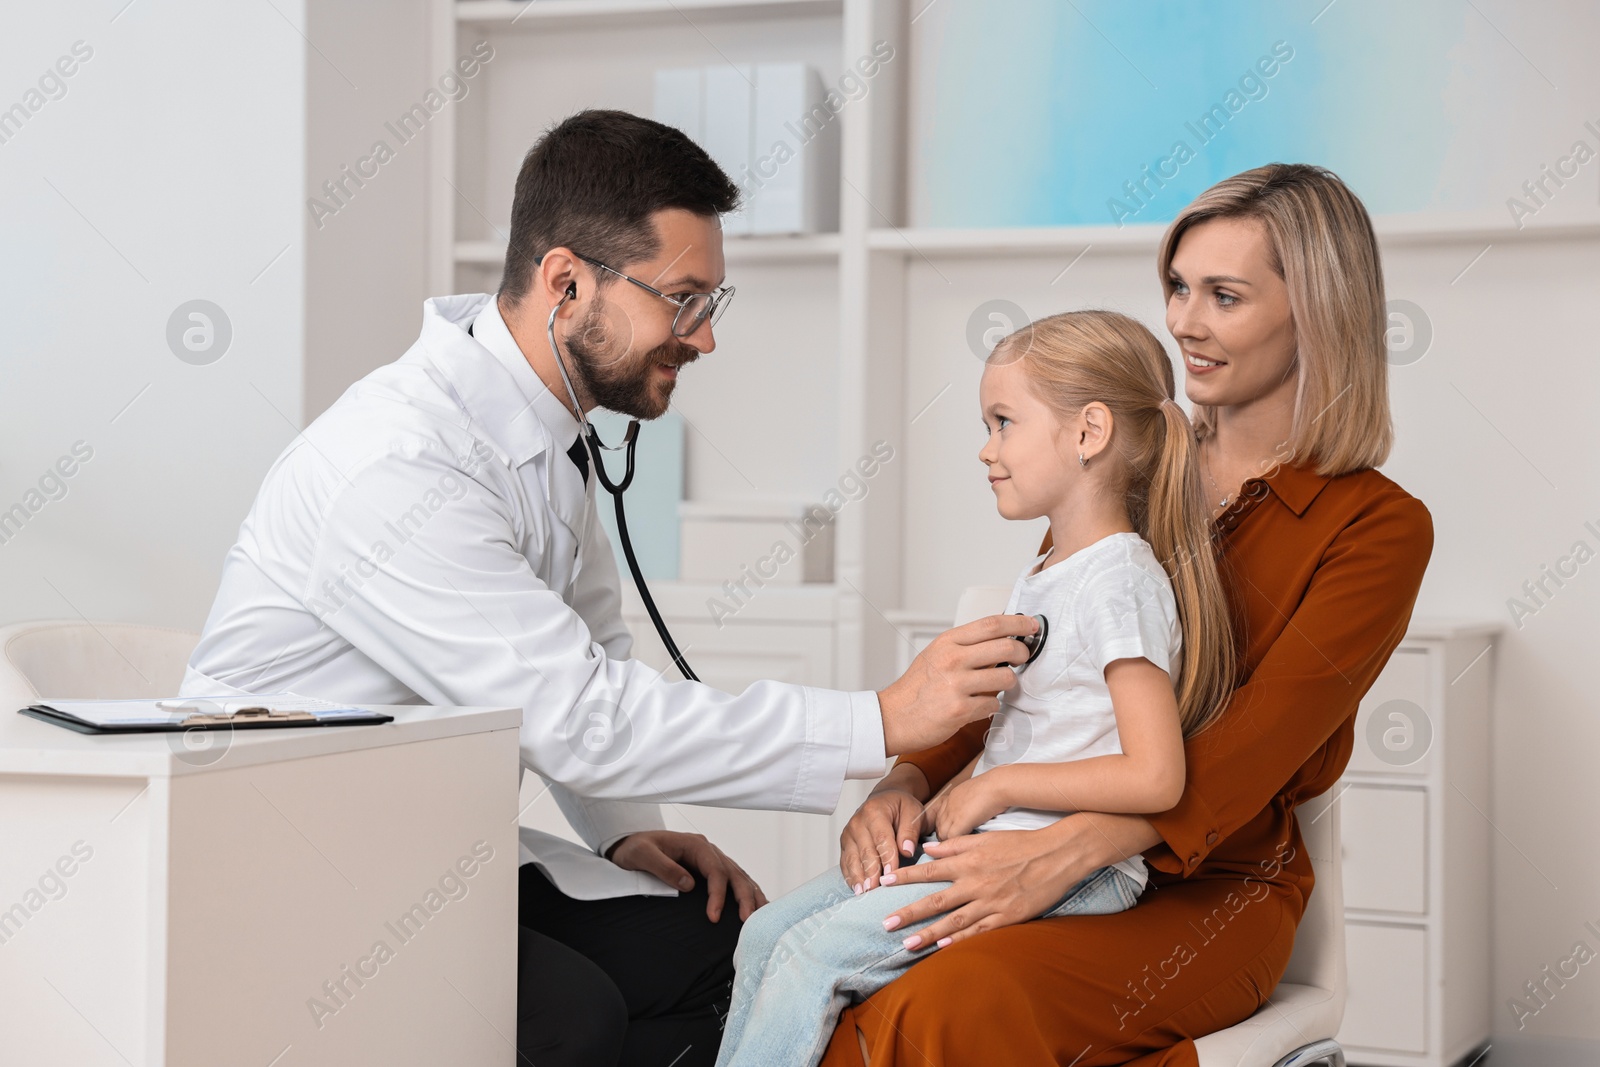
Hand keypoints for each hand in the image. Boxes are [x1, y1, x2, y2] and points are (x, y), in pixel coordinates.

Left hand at [606, 830, 767, 921]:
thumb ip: (664, 868)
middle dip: (744, 897)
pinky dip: (748, 893)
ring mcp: (712, 860)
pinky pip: (735, 881)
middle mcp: (708, 851)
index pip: (715, 870)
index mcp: (695, 845)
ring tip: (759, 918)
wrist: (630, 844)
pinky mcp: (712, 870)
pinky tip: (757, 907)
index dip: (718, 895)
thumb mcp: (641, 855)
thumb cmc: (635, 848)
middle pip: (734, 873)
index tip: (713, 918)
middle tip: (747, 921)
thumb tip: (689, 884)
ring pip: (740, 877)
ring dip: (751, 896)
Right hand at [838, 763, 930, 893]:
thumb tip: (907, 851)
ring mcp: (848, 834)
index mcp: (875, 811)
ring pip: (852, 859)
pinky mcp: (845, 844)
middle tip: (875, 890)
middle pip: (865, 851)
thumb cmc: (901, 807)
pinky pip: (845, 862)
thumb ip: (910, 830)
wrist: (885, 799)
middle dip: (870, 872)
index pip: (882, 839)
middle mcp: (857, 822)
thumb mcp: (913, 811)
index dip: (887, 858)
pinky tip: (856, 889)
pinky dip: (850, 876)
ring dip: (858, 877)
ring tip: (863, 893)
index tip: (891, 875)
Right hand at [876, 614, 1037, 754]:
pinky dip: (991, 705)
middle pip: (1005, 646)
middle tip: (1023, 656)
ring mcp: (956, 685)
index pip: (991, 624)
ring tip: (996, 686)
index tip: (1031, 624)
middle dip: (1022, 652)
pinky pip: (993, 704)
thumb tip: (1000, 639)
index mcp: (947, 642)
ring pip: (1005, 678)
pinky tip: (978, 706)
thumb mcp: (936, 655)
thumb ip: (965, 646)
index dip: (1018, 622)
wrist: (893, 717)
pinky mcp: (959, 710)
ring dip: (1008, 683)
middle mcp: (952, 660)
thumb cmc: (916, 688)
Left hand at [878, 811, 1159, 949]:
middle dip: (908, 913)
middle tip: (884, 923)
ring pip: (953, 921)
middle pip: (935, 901)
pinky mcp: (1007, 916)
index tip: (884, 882)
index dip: (906, 877)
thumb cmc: (1020, 843)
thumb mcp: (985, 838)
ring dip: (928, 933)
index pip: (930, 870)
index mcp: (968, 861)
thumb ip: (955, 844)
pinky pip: (979, 931)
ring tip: (906, 943)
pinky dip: (959, 939)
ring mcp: (991, 902)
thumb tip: (928, 847)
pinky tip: (942, 947)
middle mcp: (975, 882)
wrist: (1057, 854)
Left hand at [923, 774, 1005, 841]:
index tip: (953, 832)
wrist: (997, 786)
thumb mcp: (977, 792)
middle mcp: (949, 804)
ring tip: (959, 847)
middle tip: (954, 843)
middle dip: (945, 835)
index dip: (946, 825)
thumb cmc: (994, 787)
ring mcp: (952, 812)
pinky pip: (951, 837)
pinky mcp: (959, 821)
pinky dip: (956, 843)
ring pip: (943, 833)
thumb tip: (973, 810)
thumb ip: (970, 802)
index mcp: (953, 796)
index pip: (942, 815)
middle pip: (939, 825)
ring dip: (949, 841)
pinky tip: (964, 845)